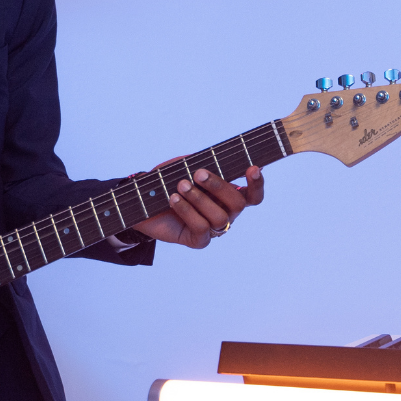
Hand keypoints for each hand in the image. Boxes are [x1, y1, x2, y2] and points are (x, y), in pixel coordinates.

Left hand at [133, 165, 264, 248]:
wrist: (143, 201)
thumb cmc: (168, 182)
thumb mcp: (183, 166)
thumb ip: (199, 162)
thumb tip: (212, 160)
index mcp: (228, 195)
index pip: (252, 195)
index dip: (257, 184)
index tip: (253, 168)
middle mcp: (226, 213)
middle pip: (238, 204)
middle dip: (219, 186)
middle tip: (198, 173)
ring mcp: (213, 229)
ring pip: (219, 217)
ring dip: (199, 198)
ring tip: (181, 185)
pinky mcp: (198, 241)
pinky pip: (201, 228)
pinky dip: (187, 211)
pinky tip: (174, 199)